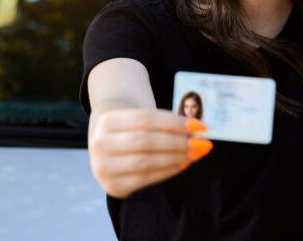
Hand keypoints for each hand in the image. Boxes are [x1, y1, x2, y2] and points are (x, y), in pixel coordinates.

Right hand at [88, 108, 211, 197]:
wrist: (106, 143)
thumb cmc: (130, 127)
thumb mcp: (139, 117)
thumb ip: (165, 122)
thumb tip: (197, 130)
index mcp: (107, 120)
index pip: (146, 119)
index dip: (174, 122)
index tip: (200, 126)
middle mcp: (100, 144)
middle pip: (146, 141)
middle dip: (178, 142)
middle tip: (202, 143)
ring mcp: (104, 168)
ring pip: (147, 161)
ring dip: (176, 158)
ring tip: (195, 154)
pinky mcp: (113, 187)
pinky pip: (147, 178)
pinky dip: (168, 171)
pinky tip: (182, 164)